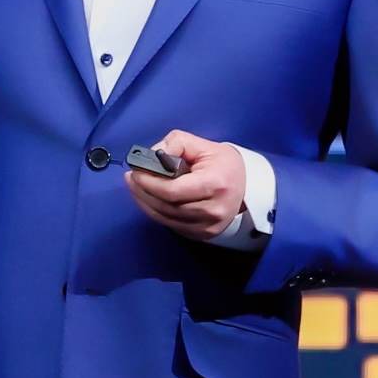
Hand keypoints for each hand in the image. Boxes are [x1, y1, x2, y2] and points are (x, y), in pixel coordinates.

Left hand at [125, 129, 246, 241]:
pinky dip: (156, 213)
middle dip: (143, 191)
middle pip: (166, 206)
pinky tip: (149, 200)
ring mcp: (208, 226)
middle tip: (131, 178)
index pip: (172, 190)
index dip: (149, 182)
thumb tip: (153, 154)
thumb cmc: (223, 164)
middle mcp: (213, 210)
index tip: (136, 172)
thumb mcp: (202, 145)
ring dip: (145, 203)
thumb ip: (176, 144)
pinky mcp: (203, 234)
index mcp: (215, 184)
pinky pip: (172, 225)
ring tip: (136, 187)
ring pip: (166, 218)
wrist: (247, 186)